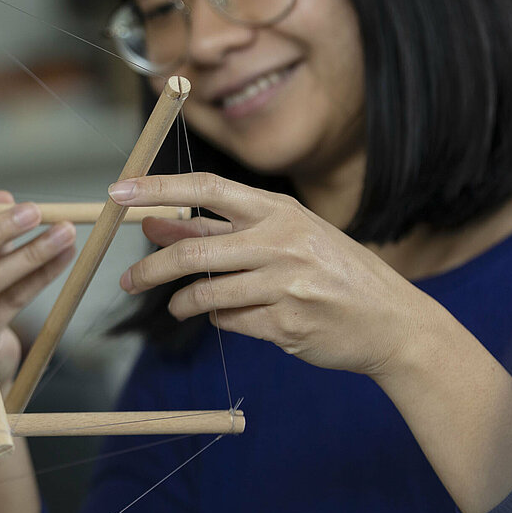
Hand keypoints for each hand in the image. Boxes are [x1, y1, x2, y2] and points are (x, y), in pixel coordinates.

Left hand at [109, 172, 438, 376]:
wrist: (394, 323)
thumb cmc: (332, 272)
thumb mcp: (284, 236)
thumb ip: (220, 230)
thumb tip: (155, 224)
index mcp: (280, 210)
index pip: (207, 188)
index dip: (158, 188)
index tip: (118, 192)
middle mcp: (282, 242)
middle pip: (194, 250)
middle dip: (150, 268)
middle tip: (126, 280)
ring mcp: (286, 284)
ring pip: (206, 292)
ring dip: (182, 303)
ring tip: (178, 307)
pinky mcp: (286, 324)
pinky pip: (229, 322)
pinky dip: (220, 320)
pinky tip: (232, 316)